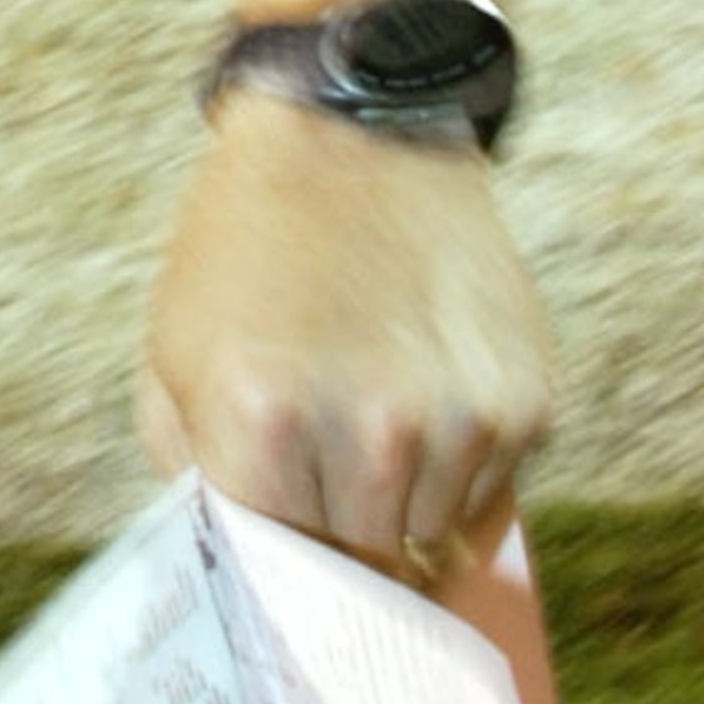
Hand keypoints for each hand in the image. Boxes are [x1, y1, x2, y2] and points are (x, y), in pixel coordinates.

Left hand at [139, 93, 553, 568]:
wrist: (349, 130)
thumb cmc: (246, 244)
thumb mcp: (177, 349)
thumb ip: (197, 472)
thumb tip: (240, 571)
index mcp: (264, 421)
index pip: (279, 573)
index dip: (278, 567)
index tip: (283, 562)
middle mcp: (370, 433)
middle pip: (362, 563)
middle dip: (338, 528)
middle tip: (323, 466)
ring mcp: (457, 422)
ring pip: (432, 536)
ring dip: (404, 500)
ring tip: (371, 405)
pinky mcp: (525, 403)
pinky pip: (491, 491)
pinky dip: (461, 464)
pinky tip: (425, 385)